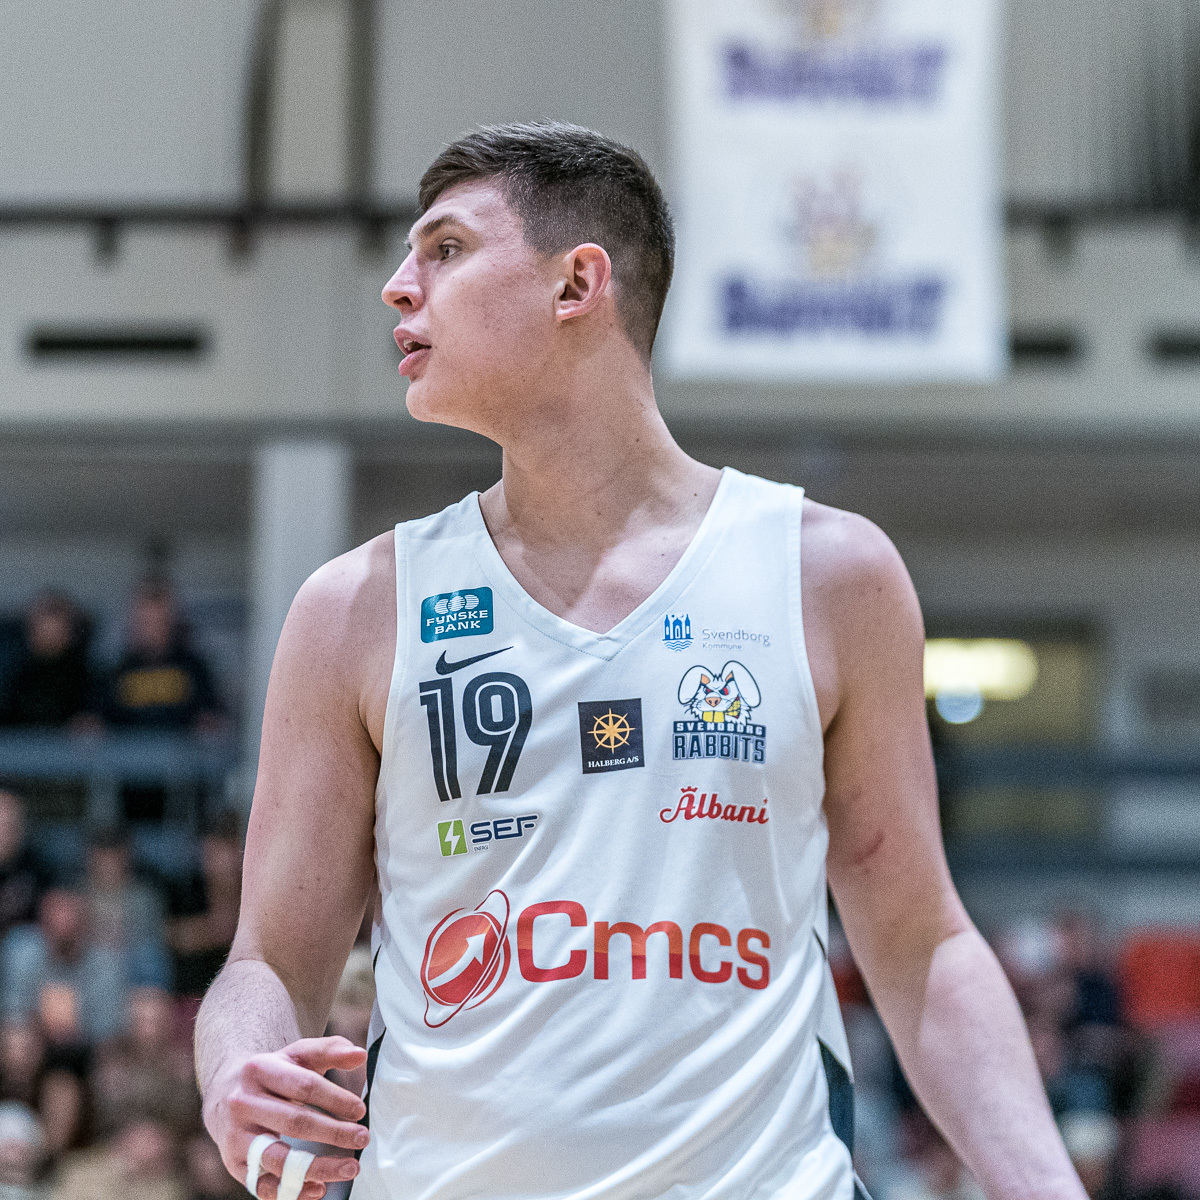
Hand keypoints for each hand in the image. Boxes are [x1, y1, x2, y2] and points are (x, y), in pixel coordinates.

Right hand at [203, 1036, 369, 1199]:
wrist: (224, 1092)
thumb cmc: (272, 1073)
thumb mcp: (296, 1054)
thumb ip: (330, 1050)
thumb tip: (360, 1055)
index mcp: (260, 1069)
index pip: (304, 1086)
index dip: (335, 1099)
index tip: (360, 1111)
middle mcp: (243, 1103)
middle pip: (295, 1122)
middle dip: (333, 1133)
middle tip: (363, 1138)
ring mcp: (236, 1136)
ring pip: (279, 1158)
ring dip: (318, 1168)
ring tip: (350, 1168)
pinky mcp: (233, 1163)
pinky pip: (263, 1184)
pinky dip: (291, 1190)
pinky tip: (319, 1188)